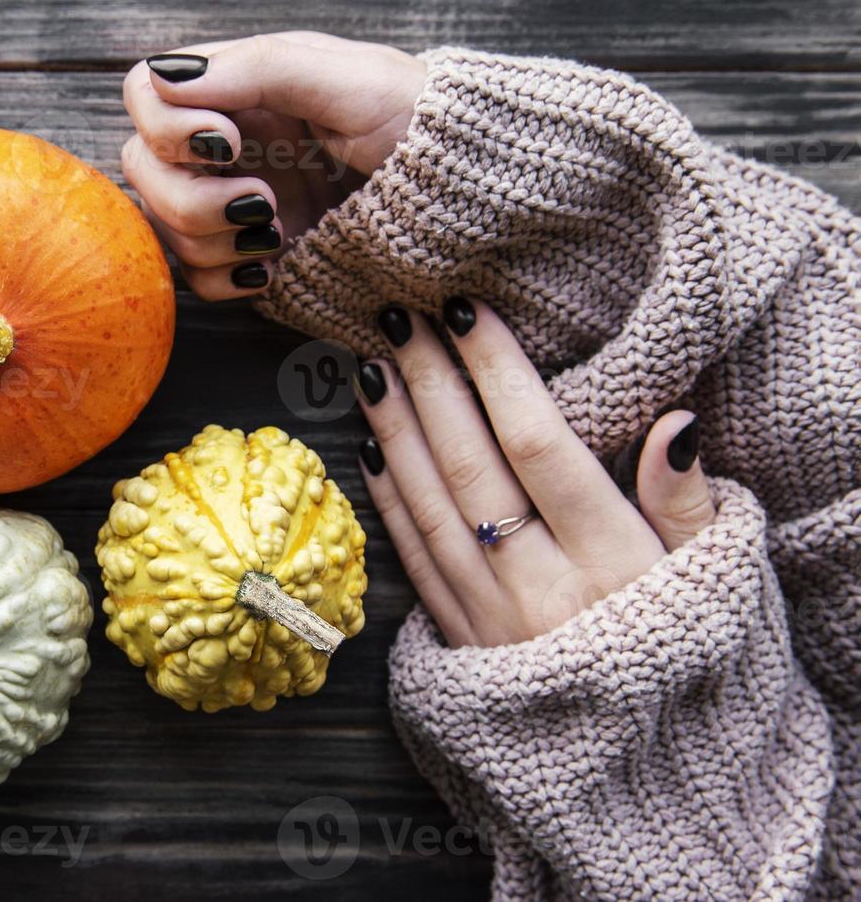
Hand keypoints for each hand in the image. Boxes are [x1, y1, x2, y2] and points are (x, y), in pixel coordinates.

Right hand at [121, 32, 425, 300]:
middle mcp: (223, 147)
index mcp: (237, 90)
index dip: (168, 124)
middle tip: (260, 201)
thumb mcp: (346, 78)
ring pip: (165, 229)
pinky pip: (198, 280)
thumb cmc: (417, 122)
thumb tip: (167, 78)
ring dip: (214, 237)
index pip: (145, 95)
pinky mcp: (248, 258)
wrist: (464, 197)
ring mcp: (231, 205)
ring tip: (279, 229)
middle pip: (141, 169)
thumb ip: (255, 69)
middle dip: (191, 194)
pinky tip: (275, 264)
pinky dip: (228, 277)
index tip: (228, 141)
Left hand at [358, 298, 717, 646]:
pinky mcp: (458, 642)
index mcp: (612, 561)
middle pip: (471, 467)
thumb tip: (676, 425)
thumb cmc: (684, 650)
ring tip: (371, 366)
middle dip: (431, 384)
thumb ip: (688, 505)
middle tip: (398, 318)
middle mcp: (540, 586)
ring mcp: (490, 617)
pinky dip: (387, 499)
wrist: (643, 768)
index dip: (497, 373)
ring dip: (394, 431)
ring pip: (429, 508)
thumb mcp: (711, 581)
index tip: (465, 312)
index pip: (541, 445)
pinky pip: (413, 559)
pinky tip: (369, 447)